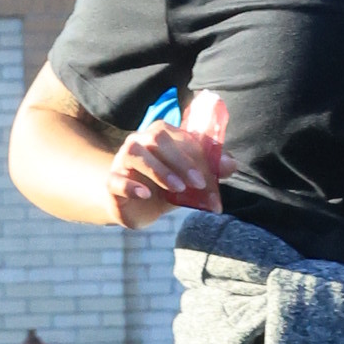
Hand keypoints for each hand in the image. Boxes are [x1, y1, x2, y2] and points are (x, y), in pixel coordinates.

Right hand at [105, 116, 226, 228]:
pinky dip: (131, 186)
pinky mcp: (111, 182)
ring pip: (135, 154)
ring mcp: (121, 161)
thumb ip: (209, 169)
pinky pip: (116, 179)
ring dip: (159, 171)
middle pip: (156, 139)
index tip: (208, 176)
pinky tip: (145, 195)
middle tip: (197, 183)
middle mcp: (138, 142)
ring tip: (177, 189)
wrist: (134, 207)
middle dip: (180, 161)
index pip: (176, 136)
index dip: (194, 154)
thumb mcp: (189, 179)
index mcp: (158, 136)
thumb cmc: (164, 186)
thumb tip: (232, 164)